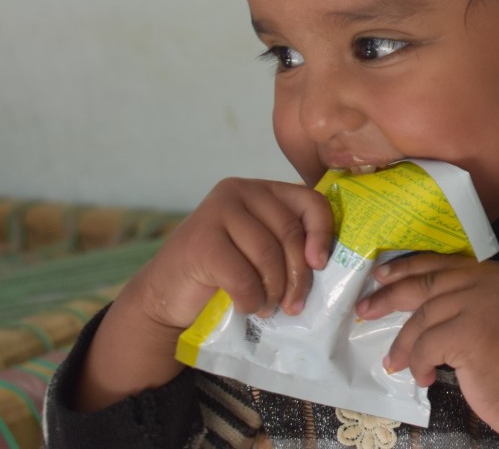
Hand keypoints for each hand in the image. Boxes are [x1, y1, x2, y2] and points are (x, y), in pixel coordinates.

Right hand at [123, 177, 332, 327]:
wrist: (169, 295)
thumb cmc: (224, 276)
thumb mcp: (264, 252)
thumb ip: (290, 245)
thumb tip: (329, 262)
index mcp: (264, 191)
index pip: (310, 201)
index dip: (323, 233)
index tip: (321, 265)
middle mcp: (241, 191)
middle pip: (291, 232)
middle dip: (298, 276)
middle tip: (295, 305)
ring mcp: (217, 211)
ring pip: (268, 254)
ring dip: (274, 291)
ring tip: (268, 308)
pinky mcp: (201, 240)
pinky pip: (243, 276)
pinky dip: (250, 299)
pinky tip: (246, 307)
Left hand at [354, 253, 498, 441]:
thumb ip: (468, 302)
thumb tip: (416, 301)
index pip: (446, 264)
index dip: (409, 268)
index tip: (381, 277)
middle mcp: (493, 282)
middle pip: (428, 283)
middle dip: (390, 297)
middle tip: (364, 310)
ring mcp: (482, 305)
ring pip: (423, 318)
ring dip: (404, 344)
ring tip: (396, 363)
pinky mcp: (469, 333)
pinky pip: (425, 345)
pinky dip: (418, 363)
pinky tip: (425, 378)